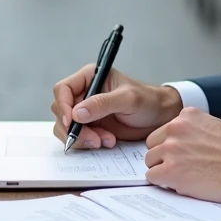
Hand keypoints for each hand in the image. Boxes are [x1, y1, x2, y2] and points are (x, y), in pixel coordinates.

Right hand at [51, 65, 181, 148]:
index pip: (63, 89)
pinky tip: (107, 141)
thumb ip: (102, 104)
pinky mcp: (90, 127)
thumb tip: (77, 113)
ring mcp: (85, 111)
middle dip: (74, 128)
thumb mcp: (127, 99)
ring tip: (105, 140)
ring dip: (82, 138)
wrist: (159, 118)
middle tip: (93, 138)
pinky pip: (77, 137)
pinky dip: (88, 143)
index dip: (63, 106)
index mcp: (90, 77)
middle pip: (61, 111)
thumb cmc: (147, 101)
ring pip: (66, 127)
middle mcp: (84, 93)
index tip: (72, 122)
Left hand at [144, 107, 220, 203]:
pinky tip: (182, 185)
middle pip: (152, 145)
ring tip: (186, 177)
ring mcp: (171, 149)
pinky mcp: (170, 171)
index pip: (164, 131)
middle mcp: (176, 128)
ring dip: (163, 171)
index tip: (185, 155)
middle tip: (183, 168)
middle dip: (163, 157)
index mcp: (186, 116)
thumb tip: (180, 142)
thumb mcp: (214, 127)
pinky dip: (164, 184)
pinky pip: (152, 178)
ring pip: (151, 162)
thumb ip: (193, 130)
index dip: (172, 146)